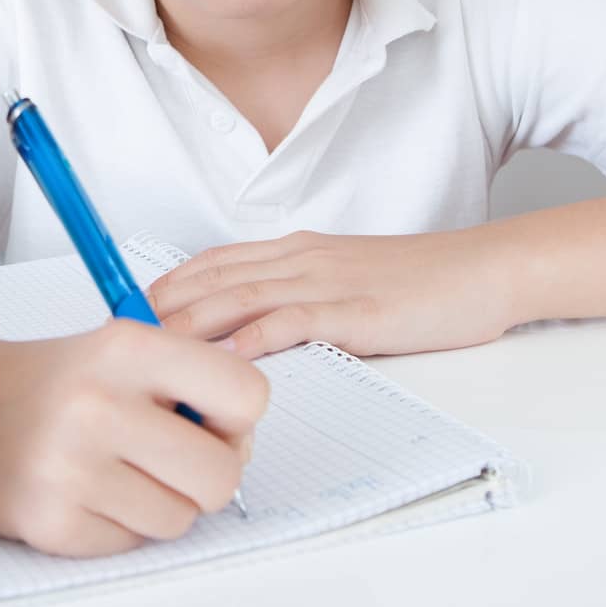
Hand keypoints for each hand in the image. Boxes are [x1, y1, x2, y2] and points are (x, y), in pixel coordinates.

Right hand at [0, 320, 268, 556]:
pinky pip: (131, 544)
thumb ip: (188, 380)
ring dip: (158, 502)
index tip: (211, 418)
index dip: (238, 417)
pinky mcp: (51, 523)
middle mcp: (98, 404)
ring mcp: (71, 468)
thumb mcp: (120, 347)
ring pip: (179, 519)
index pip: (245, 394)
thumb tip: (243, 436)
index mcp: (126, 347)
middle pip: (221, 475)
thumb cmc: (52, 379)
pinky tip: (84, 489)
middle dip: (206, 474)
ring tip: (116, 468)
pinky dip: (117, 525)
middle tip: (172, 456)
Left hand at [147, 229, 519, 358]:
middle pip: (216, 278)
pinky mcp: (357, 310)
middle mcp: (303, 259)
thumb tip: (255, 328)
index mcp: (299, 250)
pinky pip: (296, 321)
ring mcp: (328, 282)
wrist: (483, 270)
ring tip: (152, 344)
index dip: (171, 282)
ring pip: (243, 296)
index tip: (134, 304)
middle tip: (122, 330)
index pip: (217, 261)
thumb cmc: (421, 280)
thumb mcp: (347, 278)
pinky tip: (229, 356)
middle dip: (165, 304)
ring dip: (193, 321)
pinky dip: (257, 337)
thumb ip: (301, 295)